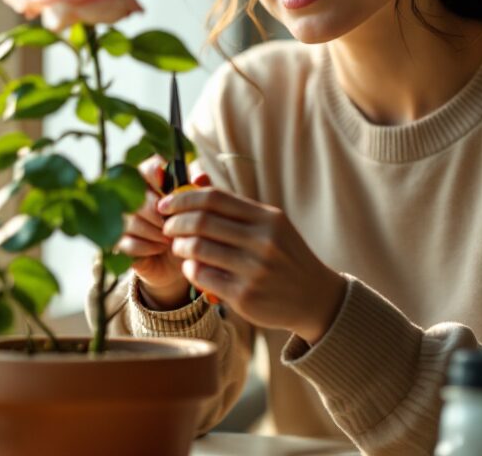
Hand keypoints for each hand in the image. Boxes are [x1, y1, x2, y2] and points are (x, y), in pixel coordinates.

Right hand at [116, 155, 209, 309]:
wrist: (179, 261)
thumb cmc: (188, 227)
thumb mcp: (199, 209)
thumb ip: (202, 191)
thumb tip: (200, 178)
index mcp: (152, 181)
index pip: (147, 168)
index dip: (155, 174)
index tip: (166, 186)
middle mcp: (132, 196)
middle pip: (137, 198)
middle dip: (158, 214)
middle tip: (173, 224)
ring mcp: (122, 218)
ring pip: (131, 221)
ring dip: (154, 232)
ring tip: (170, 240)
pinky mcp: (118, 241)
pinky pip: (127, 242)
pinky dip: (147, 247)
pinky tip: (159, 249)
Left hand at [158, 188, 346, 343]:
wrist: (315, 298)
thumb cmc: (285, 256)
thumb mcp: (272, 226)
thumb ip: (237, 209)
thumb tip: (194, 184)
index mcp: (267, 218)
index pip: (214, 198)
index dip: (183, 198)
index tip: (166, 204)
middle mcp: (262, 241)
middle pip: (202, 221)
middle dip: (175, 222)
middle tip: (167, 226)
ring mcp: (254, 269)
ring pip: (198, 249)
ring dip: (179, 246)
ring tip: (178, 246)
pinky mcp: (245, 295)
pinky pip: (203, 276)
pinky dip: (190, 268)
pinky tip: (191, 266)